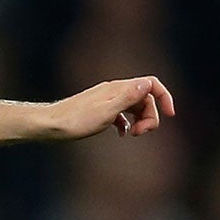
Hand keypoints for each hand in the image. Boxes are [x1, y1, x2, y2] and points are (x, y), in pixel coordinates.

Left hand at [48, 76, 175, 140]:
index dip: (164, 97)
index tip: (170, 115)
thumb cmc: (75, 121)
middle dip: (150, 115)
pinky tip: (122, 134)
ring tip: (133, 135)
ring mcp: (106, 100)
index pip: (151, 84)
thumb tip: (147, 84)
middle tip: (140, 134)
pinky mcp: (98, 111)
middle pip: (145, 98)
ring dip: (140, 120)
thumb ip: (127, 98)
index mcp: (118, 88)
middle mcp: (113, 90)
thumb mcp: (106, 112)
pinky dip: (127, 123)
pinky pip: (121, 114)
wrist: (49, 125)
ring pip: (134, 106)